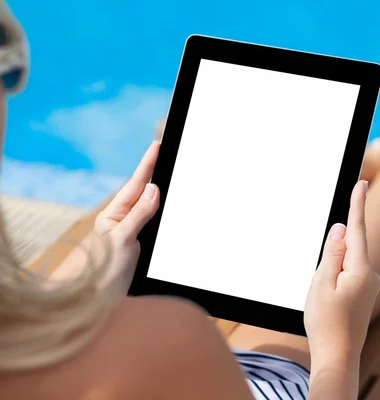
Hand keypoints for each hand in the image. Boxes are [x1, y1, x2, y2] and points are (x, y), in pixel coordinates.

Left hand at [94, 141, 160, 287]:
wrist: (98, 301)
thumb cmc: (103, 271)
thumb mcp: (122, 239)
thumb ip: (138, 214)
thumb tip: (154, 189)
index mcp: (114, 214)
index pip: (136, 185)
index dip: (147, 165)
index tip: (157, 145)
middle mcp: (122, 221)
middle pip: (142, 191)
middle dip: (153, 171)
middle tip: (162, 151)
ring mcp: (131, 233)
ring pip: (148, 206)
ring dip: (157, 190)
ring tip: (164, 170)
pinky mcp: (139, 246)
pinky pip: (153, 222)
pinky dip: (160, 210)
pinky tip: (163, 205)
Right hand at [304, 180, 379, 367]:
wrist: (338, 356)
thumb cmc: (326, 323)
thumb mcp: (321, 283)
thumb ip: (332, 252)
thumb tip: (341, 228)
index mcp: (361, 269)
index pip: (357, 228)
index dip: (357, 203)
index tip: (362, 182)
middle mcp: (371, 275)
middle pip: (348, 247)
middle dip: (330, 256)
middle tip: (321, 289)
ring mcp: (370, 284)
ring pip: (345, 262)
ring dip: (330, 272)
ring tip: (324, 302)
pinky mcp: (365, 292)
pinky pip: (347, 274)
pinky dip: (335, 279)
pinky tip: (329, 302)